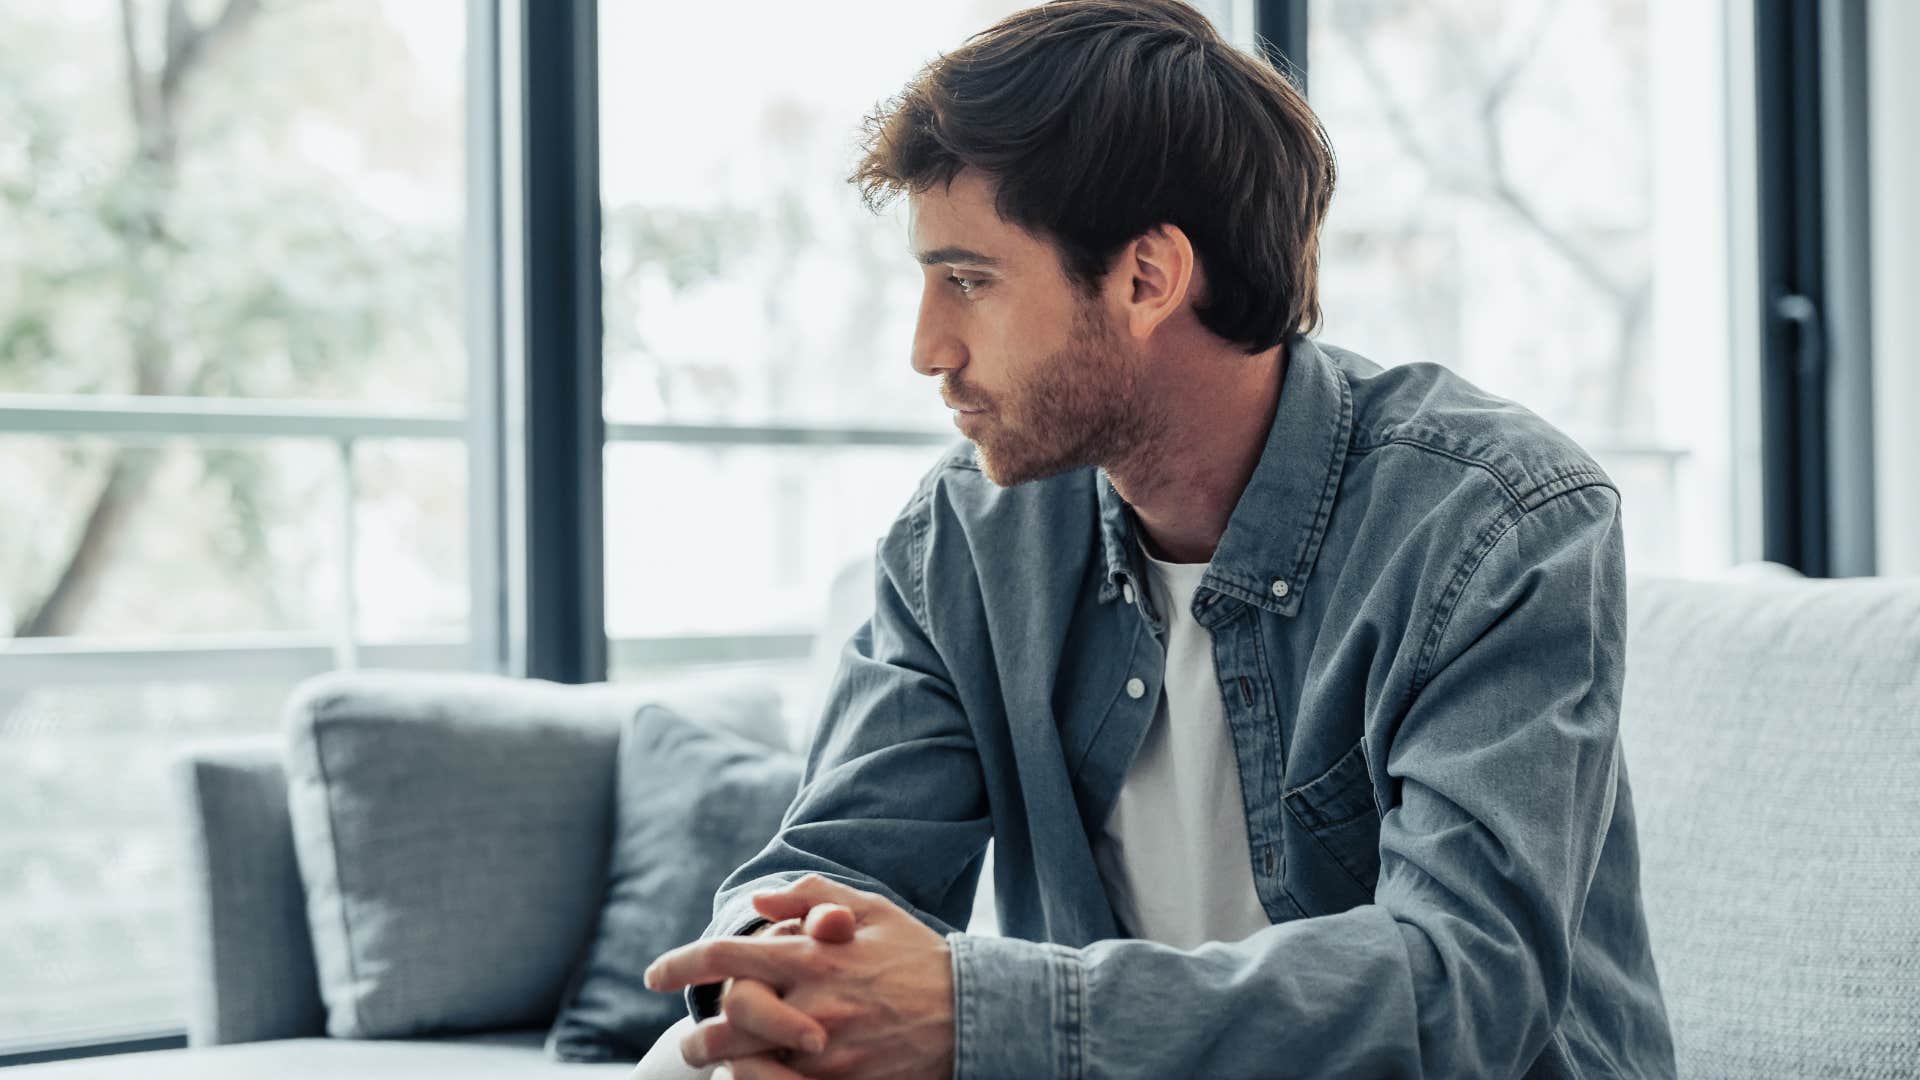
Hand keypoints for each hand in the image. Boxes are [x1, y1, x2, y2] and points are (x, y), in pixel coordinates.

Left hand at [647, 875, 955, 1079]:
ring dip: (719, 1065)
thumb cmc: (917, 955)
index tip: (653, 974)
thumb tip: (758, 901)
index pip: (726, 955)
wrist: (971, 1012)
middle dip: (697, 1034)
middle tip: (692, 1040)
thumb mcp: (871, 909)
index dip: (679, 964)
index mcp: (815, 954)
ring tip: (716, 1064)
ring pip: (744, 1065)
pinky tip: (750, 1078)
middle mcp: (814, 1002)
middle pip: (725, 1018)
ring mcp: (826, 1051)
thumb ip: (811, 897)